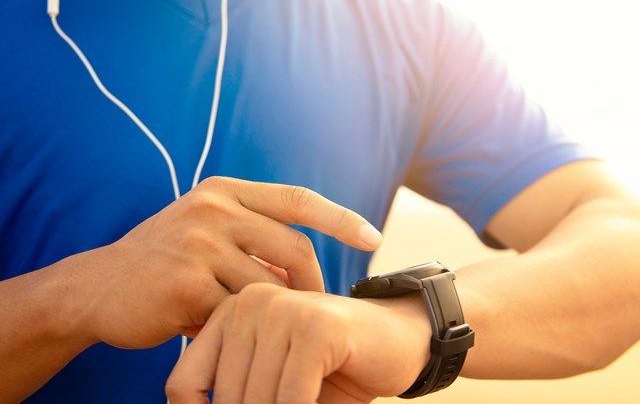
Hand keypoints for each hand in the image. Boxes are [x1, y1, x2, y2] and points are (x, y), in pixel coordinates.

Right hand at [69, 177, 381, 348]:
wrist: (96, 288)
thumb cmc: (164, 261)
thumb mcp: (207, 230)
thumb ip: (253, 237)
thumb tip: (306, 268)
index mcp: (225, 190)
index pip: (299, 199)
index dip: (342, 219)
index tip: (375, 237)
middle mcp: (213, 208)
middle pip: (295, 249)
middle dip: (314, 284)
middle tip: (316, 309)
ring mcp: (199, 244)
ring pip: (269, 288)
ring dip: (273, 313)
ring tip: (263, 325)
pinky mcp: (186, 284)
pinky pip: (237, 314)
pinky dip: (240, 328)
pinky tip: (222, 331)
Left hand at [165, 283, 431, 402]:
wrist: (400, 341)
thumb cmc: (332, 369)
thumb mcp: (269, 385)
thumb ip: (235, 394)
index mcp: (229, 314)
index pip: (182, 385)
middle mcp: (250, 303)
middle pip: (223, 398)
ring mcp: (284, 309)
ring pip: (256, 401)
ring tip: (309, 403)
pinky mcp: (316, 327)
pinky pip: (292, 398)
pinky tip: (322, 403)